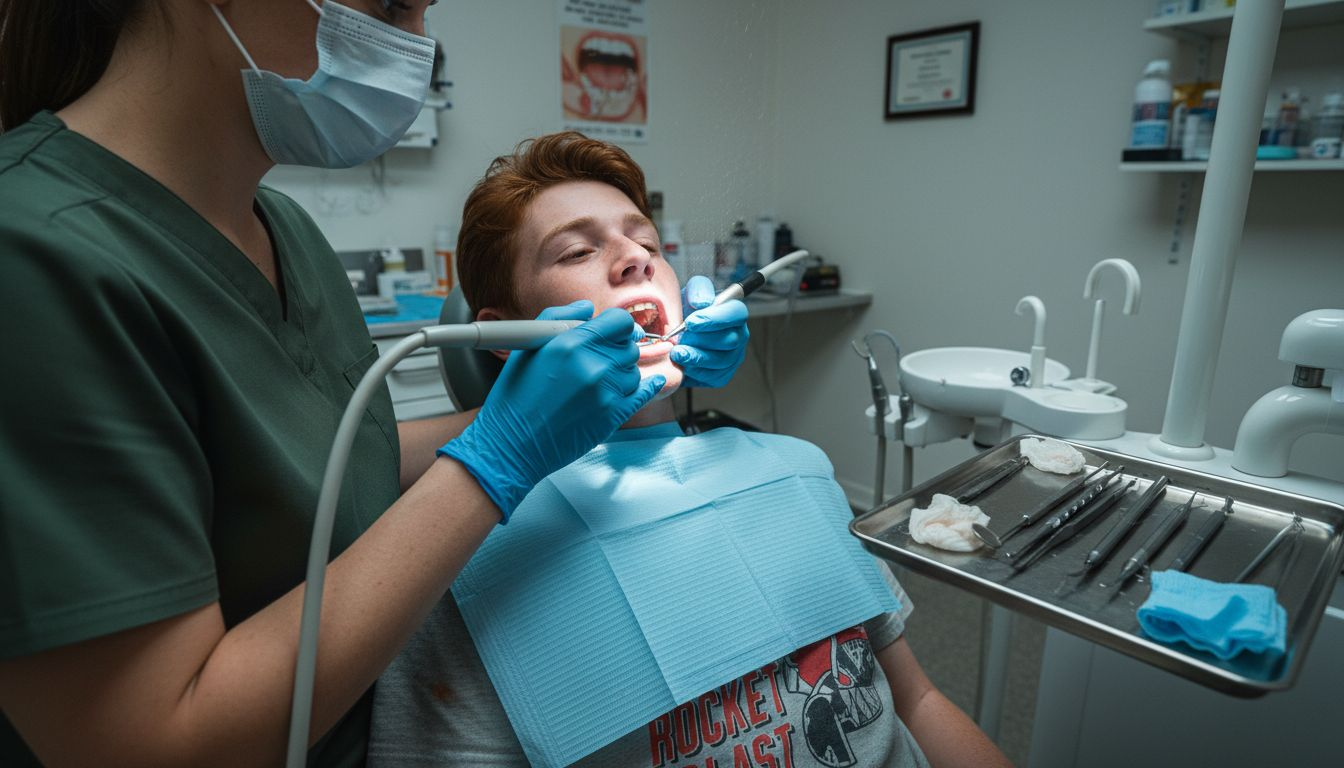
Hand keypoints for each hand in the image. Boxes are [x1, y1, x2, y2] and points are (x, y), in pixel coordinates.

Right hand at [438, 301, 664, 519]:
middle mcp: (594, 365)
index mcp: (571, 343)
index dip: (617, 326)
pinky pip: (643, 394)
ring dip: (622, 372)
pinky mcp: (613, 416)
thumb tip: (587, 308)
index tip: (611, 332)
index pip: (620, 322)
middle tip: (601, 358)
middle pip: (629, 346)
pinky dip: (649, 386)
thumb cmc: (515, 397)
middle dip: (617, 349)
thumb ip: (559, 317)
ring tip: (600, 380)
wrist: (513, 444)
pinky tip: (653, 382)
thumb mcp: (528, 347)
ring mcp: (606, 392)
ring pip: (634, 370)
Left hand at [670, 275, 748, 388]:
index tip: (691, 323)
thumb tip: (702, 303)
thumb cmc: (688, 312)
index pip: (736, 313)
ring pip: (721, 360)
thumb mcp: (690, 293)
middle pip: (729, 340)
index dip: (715, 318)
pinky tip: (684, 364)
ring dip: (696, 357)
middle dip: (700, 340)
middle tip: (679, 339)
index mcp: (735, 312)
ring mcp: (734, 356)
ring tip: (677, 353)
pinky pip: (714, 376)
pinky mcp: (723, 374)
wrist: (676, 334)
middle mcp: (739, 335)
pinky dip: (696, 371)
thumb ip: (698, 290)